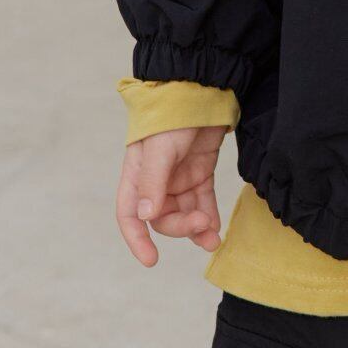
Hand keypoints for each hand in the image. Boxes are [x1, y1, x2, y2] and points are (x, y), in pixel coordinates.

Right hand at [115, 125, 228, 265]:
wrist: (202, 88)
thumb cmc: (172, 115)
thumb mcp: (161, 148)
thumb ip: (154, 182)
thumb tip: (146, 217)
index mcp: (137, 174)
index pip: (130, 214)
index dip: (137, 238)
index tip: (151, 259)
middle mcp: (156, 181)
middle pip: (163, 217)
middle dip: (181, 226)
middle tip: (202, 224)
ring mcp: (179, 177)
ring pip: (185, 213)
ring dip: (197, 228)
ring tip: (214, 239)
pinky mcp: (200, 172)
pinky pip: (202, 201)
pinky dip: (209, 215)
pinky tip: (216, 227)